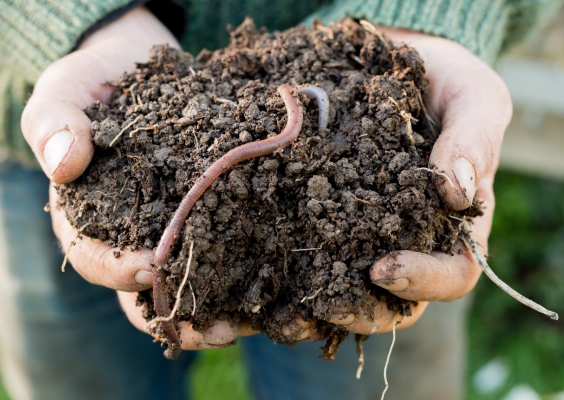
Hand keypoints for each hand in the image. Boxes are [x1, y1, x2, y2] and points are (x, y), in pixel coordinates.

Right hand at [24, 7, 238, 349]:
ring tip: (260, 317)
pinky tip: (281, 274)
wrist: (139, 66)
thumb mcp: (64, 93)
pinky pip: (230, 242)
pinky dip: (252, 262)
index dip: (120, 270)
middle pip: (152, 292)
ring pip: (195, 278)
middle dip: (186, 312)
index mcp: (89, 219)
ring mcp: (174, 225)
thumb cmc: (95, 83)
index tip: (150, 266)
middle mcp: (133, 234)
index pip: (98, 260)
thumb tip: (63, 165)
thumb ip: (55, 123)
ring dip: (227, 303)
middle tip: (222, 328)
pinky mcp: (212, 208)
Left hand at [307, 27, 510, 337]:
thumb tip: (457, 192)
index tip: (382, 268)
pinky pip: (306, 257)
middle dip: (359, 310)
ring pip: (344, 292)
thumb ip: (473, 139)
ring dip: (314, 311)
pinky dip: (285, 277)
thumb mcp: (472, 98)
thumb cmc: (442, 82)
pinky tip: (257, 280)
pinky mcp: (321, 219)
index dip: (422, 282)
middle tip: (322, 305)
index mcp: (452, 224)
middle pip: (392, 302)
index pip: (451, 274)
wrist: (388, 65)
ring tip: (281, 315)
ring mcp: (361, 234)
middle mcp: (407, 239)